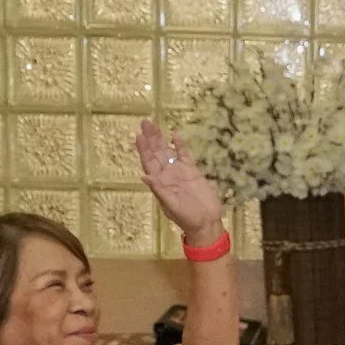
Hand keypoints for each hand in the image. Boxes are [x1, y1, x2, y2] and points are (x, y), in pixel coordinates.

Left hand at [135, 119, 227, 245]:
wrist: (206, 222)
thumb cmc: (187, 217)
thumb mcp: (171, 205)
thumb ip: (159, 190)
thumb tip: (143, 176)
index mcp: (160, 183)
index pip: (148, 163)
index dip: (143, 149)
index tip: (139, 136)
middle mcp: (167, 175)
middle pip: (156, 153)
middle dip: (150, 138)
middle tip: (145, 122)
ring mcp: (180, 172)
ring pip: (168, 152)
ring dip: (161, 139)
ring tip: (155, 125)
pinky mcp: (193, 171)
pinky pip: (184, 156)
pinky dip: (180, 146)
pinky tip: (175, 136)